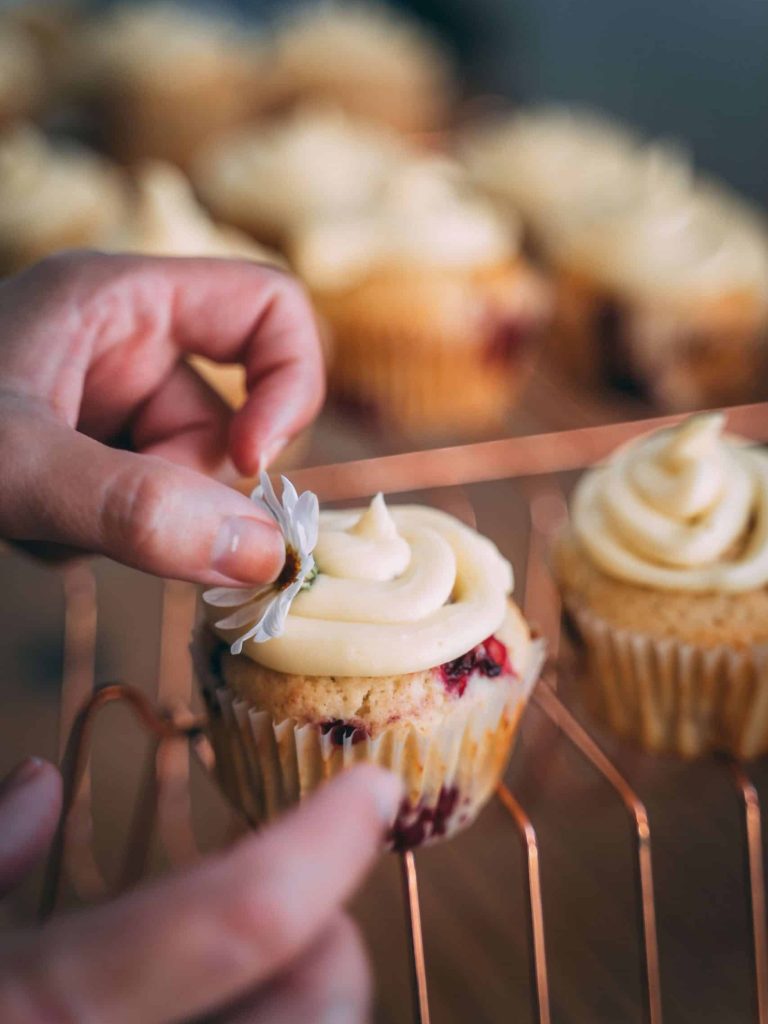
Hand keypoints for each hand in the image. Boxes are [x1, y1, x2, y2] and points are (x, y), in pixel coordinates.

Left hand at [0, 252, 324, 585]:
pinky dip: (105, 533)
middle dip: (186, 484)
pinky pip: (142, 501)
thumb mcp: (13, 467)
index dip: (289, 384)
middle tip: (114, 520)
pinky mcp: (84, 452)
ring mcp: (101, 400)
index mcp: (118, 299)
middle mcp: (120, 342)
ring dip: (138, 519)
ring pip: (185, 473)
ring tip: (51, 525)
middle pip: (228, 414)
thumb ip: (134, 508)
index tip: (254, 464)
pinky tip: (37, 531)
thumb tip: (263, 555)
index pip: (269, 309)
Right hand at [0, 759, 399, 1022]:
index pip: (229, 919)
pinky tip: (213, 1017)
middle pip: (312, 1017)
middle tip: (304, 911)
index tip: (372, 791)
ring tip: (259, 971)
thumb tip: (39, 783)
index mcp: (34, 1014)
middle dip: (327, 951)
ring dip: (299, 1011)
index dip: (319, 843)